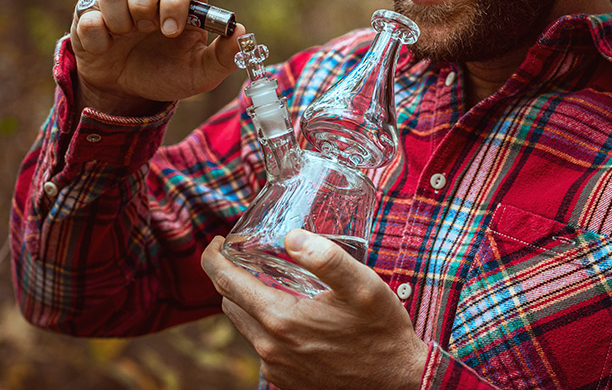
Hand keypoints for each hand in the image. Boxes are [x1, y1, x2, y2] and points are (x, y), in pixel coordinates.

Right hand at [70, 0, 244, 114]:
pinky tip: (107, 48)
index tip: (172, 30)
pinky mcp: (88, 12)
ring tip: (128, 39)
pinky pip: (87, 14)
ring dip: (121, 19)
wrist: (127, 93)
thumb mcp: (200, 73)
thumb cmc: (167, 73)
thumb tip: (242, 33)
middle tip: (148, 29)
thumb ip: (223, 57)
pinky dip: (98, 38)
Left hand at [201, 230, 427, 389]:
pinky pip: (262, 345)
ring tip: (269, 280)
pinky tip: (292, 313)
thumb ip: (327, 258)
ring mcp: (275, 368)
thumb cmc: (381, 332)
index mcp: (280, 320)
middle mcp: (269, 347)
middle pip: (230, 304)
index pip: (226, 283)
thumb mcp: (362, 286)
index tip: (217, 242)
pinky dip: (266, 325)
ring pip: (245, 325)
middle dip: (231, 277)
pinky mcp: (285, 379)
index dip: (214, 258)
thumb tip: (291, 236)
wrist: (398, 381)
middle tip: (245, 256)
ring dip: (250, 302)